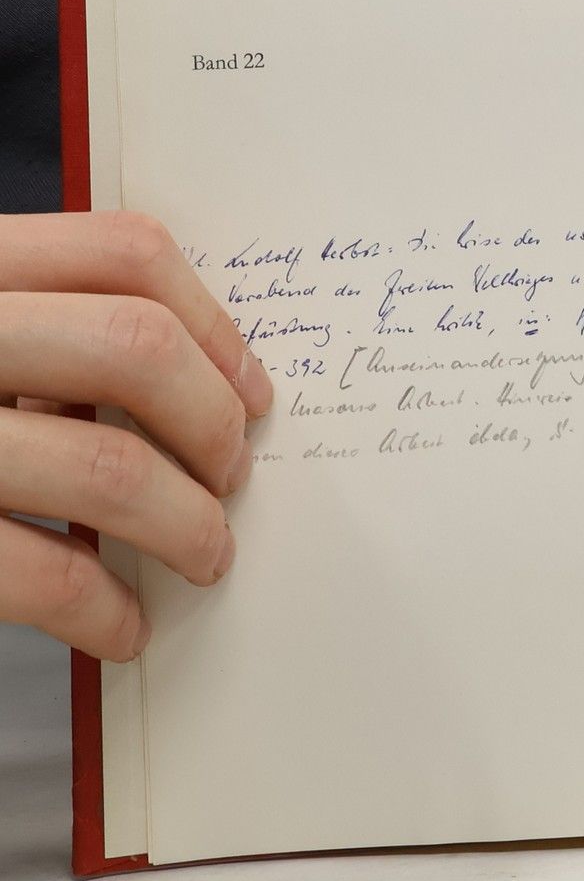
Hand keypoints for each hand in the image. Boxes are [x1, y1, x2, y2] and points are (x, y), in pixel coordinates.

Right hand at [0, 211, 271, 659]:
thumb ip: (40, 329)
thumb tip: (201, 382)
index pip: (125, 252)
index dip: (213, 322)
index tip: (251, 391)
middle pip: (133, 346)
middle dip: (210, 421)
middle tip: (232, 476)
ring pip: (101, 464)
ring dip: (182, 523)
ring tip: (204, 556)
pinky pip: (34, 570)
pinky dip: (100, 608)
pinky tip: (121, 628)